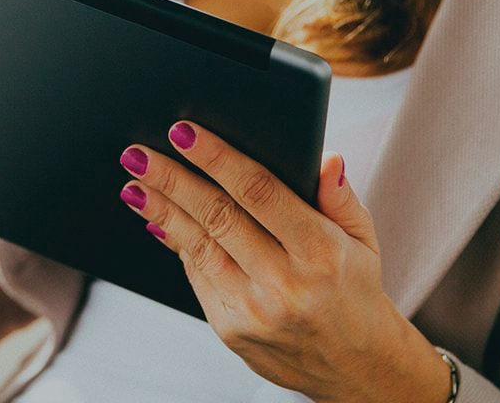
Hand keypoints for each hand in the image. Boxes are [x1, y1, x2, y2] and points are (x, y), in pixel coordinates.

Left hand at [118, 122, 451, 402]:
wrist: (355, 367)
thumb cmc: (355, 291)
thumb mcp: (364, 241)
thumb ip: (340, 197)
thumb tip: (326, 157)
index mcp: (321, 252)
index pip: (260, 192)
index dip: (218, 159)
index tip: (184, 132)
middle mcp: (286, 283)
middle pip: (218, 218)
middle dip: (172, 181)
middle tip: (138, 154)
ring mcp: (254, 311)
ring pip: (198, 248)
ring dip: (161, 212)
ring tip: (135, 184)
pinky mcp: (232, 331)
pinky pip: (198, 277)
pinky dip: (177, 245)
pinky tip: (158, 221)